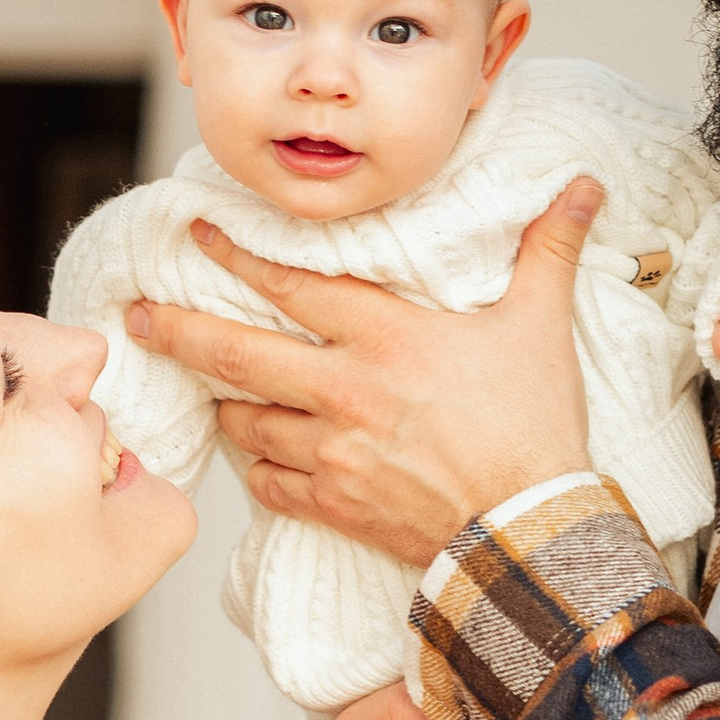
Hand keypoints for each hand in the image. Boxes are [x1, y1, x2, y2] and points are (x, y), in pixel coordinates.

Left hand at [124, 181, 602, 567]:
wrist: (531, 532)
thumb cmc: (536, 428)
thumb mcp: (541, 327)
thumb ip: (548, 250)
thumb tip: (583, 186)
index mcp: (384, 335)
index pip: (289, 283)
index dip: (236, 254)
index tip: (196, 234)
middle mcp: (343, 389)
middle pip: (236, 352)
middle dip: (177, 330)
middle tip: (137, 317)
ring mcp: (331, 452)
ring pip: (246, 420)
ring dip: (224, 403)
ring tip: (207, 390)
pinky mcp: (333, 505)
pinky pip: (269, 483)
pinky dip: (257, 467)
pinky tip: (256, 455)